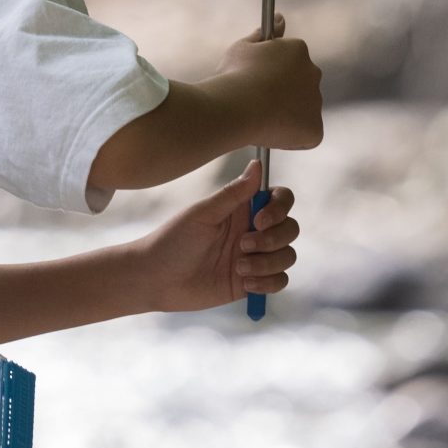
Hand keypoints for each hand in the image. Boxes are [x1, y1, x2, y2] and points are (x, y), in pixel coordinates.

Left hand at [135, 161, 298, 312]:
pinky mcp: (252, 281)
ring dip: (268, 263)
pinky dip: (268, 283)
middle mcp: (252, 231)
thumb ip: (233, 193)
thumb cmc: (173, 240)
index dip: (280, 208)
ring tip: (239, 268)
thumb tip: (257, 163)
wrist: (157, 279)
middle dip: (274, 239)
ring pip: (287, 256)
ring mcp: (254, 257)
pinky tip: (245, 283)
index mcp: (240, 209)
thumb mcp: (202, 214)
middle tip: (242, 245)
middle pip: (290, 228)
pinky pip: (280, 281)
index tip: (259, 220)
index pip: (279, 199)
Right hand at [209, 13, 322, 149]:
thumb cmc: (235, 75)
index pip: (290, 60)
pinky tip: (271, 131)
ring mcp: (316, 102)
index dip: (271, 71)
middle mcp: (313, 73)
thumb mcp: (243, 47)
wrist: (235, 107)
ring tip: (260, 117)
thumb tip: (280, 19)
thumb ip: (264, 33)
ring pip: (303, 109)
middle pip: (301, 83)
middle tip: (258, 99)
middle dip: (284, 91)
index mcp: (298, 50)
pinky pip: (306, 134)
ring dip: (288, 112)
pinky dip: (292, 135)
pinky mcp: (315, 130)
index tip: (256, 79)